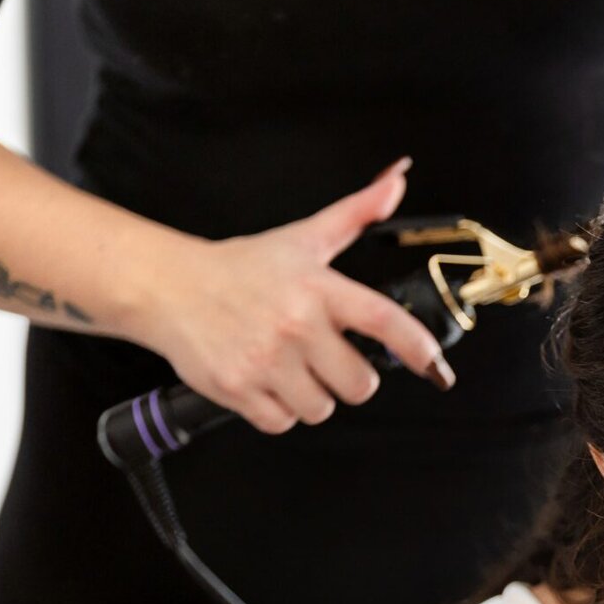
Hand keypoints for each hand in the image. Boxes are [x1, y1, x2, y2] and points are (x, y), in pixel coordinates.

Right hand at [129, 158, 455, 434]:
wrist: (168, 287)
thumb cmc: (241, 268)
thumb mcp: (303, 237)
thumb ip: (355, 213)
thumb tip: (395, 181)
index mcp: (317, 288)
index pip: (381, 319)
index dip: (416, 347)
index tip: (435, 366)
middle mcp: (294, 324)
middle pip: (359, 384)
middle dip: (350, 379)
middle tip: (328, 360)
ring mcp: (264, 359)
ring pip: (321, 409)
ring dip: (312, 397)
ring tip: (291, 368)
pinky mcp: (237, 388)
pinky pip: (283, 422)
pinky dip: (278, 411)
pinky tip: (266, 382)